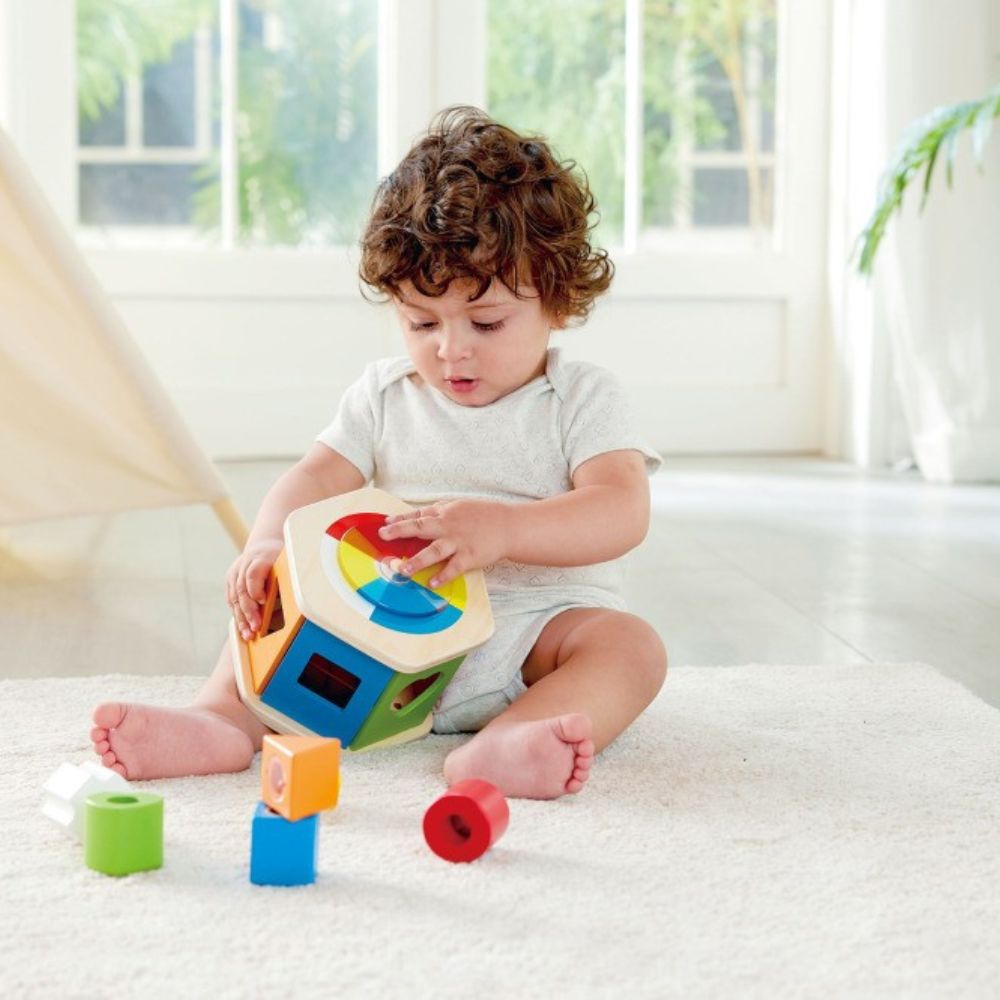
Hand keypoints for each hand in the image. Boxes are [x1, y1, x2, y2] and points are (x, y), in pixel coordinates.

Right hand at [225, 538, 283, 639]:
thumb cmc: (279, 559)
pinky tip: (243, 629)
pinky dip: (238, 616)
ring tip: (249, 635)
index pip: (253, 574)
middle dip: (249, 611)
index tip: (262, 602)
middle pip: (242, 589)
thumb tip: (295, 602)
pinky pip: (231, 601)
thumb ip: (286, 580)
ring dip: (242, 618)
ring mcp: (235, 573)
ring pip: (234, 598)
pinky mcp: (230, 581)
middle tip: (256, 627)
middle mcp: (244, 564)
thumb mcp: (286, 564)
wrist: (264, 546)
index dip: (255, 589)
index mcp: (261, 558)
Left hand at [377, 499, 508, 586]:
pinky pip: (454, 568)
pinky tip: (432, 583)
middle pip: (421, 527)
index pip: (418, 515)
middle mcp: (449, 526)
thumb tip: (417, 516)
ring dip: (418, 560)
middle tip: (383, 536)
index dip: (400, 519)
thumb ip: (439, 512)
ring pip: (435, 551)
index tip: (384, 524)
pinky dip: (443, 576)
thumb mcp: (459, 507)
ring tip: (403, 569)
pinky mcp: (470, 556)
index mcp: (445, 514)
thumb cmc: (483, 516)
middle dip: (400, 531)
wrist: (508, 526)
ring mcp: (459, 542)